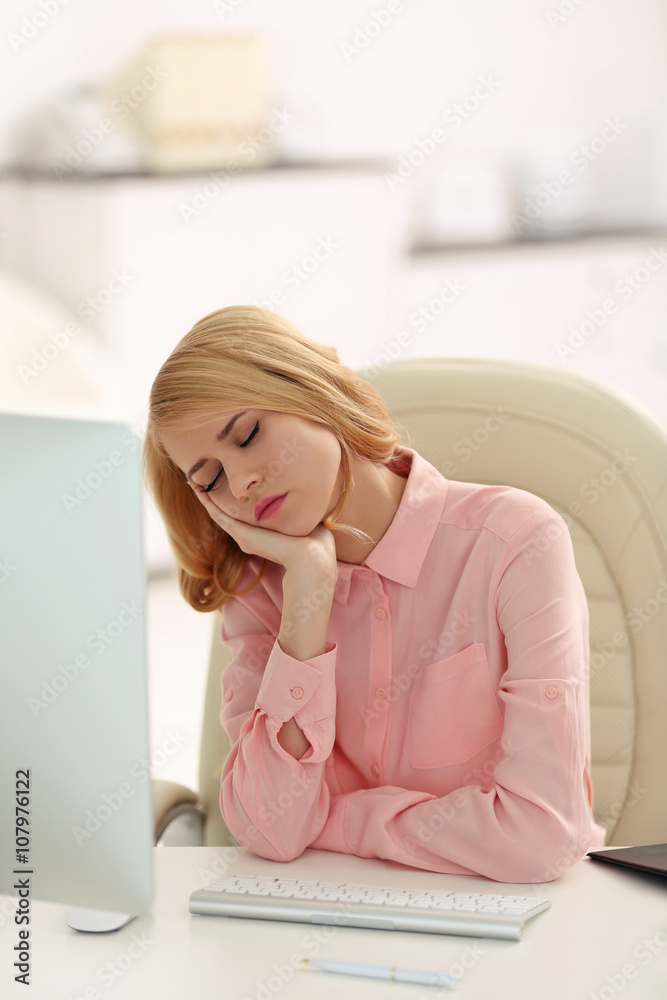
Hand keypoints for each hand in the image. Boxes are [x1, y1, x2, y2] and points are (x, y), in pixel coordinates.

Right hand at [192, 485, 337, 575]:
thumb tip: (307, 498)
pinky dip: (207, 502)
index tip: (229, 483)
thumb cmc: (315, 543)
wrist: (311, 557)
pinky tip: (198, 489)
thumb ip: (300, 510)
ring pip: (218, 513)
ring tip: (194, 481)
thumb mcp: (306, 520)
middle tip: (202, 480)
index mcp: (264, 535)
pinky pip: (218, 515)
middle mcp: (250, 537)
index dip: (235, 500)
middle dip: (216, 497)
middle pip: (228, 513)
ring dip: (206, 497)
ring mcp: (243, 536)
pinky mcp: (241, 534)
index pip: (245, 515)